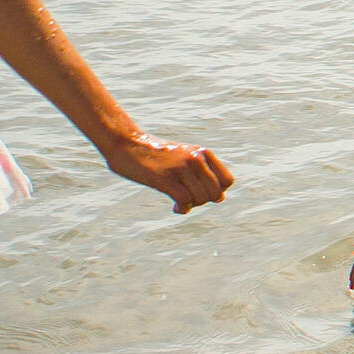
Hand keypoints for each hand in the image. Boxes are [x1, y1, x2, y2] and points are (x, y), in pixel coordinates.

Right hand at [101, 132, 233, 213]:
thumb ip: (201, 172)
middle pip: (216, 193)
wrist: (126, 144)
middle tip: (189, 200)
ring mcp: (181, 168)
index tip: (201, 193)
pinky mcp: (165, 178)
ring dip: (192, 206)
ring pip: (201, 198)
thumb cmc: (156, 155)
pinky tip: (175, 207)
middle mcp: (195, 159)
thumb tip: (220, 198)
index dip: (217, 192)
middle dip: (204, 202)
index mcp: (203, 153)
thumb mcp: (183, 157)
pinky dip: (183, 208)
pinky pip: (185, 201)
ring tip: (179, 203)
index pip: (227, 181)